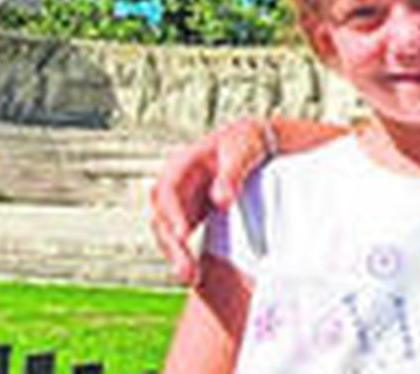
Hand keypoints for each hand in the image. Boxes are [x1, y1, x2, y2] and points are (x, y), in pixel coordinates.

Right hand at [148, 118, 272, 284]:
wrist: (257, 143)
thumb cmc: (246, 142)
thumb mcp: (243, 150)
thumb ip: (232, 175)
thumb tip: (220, 201)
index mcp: (183, 163)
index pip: (168, 190)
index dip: (172, 213)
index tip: (181, 235)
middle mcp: (176, 184)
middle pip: (163, 217)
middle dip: (171, 245)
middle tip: (184, 270)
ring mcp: (182, 201)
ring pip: (168, 231)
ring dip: (176, 255)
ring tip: (190, 277)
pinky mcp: (192, 215)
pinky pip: (182, 237)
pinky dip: (185, 254)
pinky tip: (194, 274)